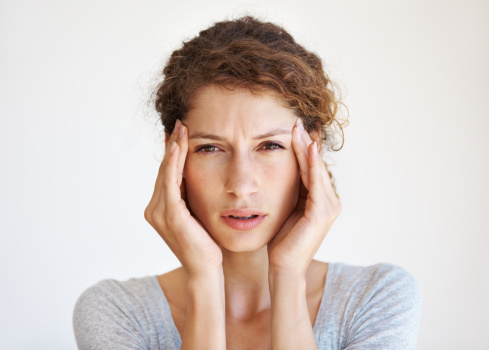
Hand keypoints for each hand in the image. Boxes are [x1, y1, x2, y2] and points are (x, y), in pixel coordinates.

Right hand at [144, 120, 222, 276]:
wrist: (206, 269)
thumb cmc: (206, 244)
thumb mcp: (195, 215)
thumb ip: (190, 197)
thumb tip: (195, 176)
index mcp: (159, 209)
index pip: (166, 174)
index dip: (172, 152)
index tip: (180, 133)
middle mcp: (154, 209)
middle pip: (164, 170)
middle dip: (172, 145)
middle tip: (180, 123)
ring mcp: (160, 213)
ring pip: (166, 172)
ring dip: (173, 149)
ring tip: (181, 129)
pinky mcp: (171, 215)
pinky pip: (171, 183)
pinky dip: (174, 163)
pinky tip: (179, 147)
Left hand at [267, 118, 341, 275]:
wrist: (283, 266)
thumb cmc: (281, 240)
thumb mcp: (285, 209)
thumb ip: (289, 191)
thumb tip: (279, 173)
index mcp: (320, 199)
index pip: (310, 168)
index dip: (301, 148)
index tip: (292, 128)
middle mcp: (329, 201)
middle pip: (314, 165)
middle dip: (304, 143)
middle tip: (295, 121)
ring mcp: (329, 207)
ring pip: (316, 170)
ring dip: (307, 148)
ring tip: (298, 129)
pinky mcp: (322, 213)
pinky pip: (316, 184)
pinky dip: (312, 165)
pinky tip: (308, 148)